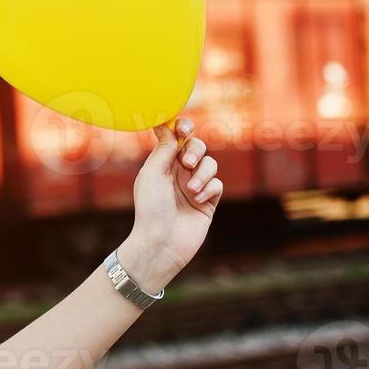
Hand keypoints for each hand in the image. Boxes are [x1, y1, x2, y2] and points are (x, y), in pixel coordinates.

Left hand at [119, 117, 222, 291]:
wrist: (162, 242)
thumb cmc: (151, 208)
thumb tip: (167, 125)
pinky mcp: (208, 202)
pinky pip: (217, 184)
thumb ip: (164, 149)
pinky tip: (198, 200)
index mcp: (162, 164)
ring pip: (210, 164)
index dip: (182, 128)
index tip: (184, 128)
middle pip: (197, 147)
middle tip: (186, 163)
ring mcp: (195, 187)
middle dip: (195, 150)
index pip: (176, 138)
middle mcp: (178, 173)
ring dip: (202, 174)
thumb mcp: (153, 173)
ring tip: (191, 190)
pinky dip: (209, 189)